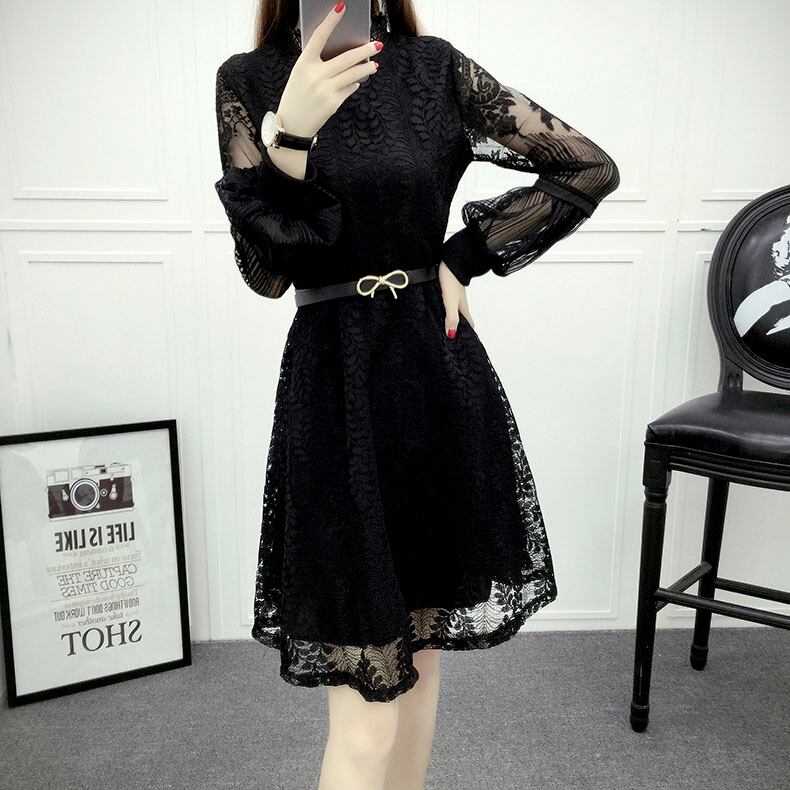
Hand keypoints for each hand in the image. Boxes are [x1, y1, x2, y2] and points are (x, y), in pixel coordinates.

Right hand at [277, 2, 382, 136]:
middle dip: (365, 50)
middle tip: (377, 44)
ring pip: (353, 74)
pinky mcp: (333, 103)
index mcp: (303, 63)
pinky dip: (354, 84)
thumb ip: (318, 65)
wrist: (292, 126)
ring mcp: (325, 89)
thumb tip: (344, 58)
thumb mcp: (301, 76)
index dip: (330, 21)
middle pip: (346, 57)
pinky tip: (356, 82)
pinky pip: (349, 89)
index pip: (319, 36)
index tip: (341, 6)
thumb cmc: (297, 97)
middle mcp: (315, 75)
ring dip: (366, 68)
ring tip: (375, 64)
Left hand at [438, 261, 475, 338]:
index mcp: (463, 308)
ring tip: (439, 329)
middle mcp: (459, 303)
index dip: (467, 334)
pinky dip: (440, 310)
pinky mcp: (445, 290)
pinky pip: (444, 303)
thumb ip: (451, 317)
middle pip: (460, 319)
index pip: (469, 325)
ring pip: (451, 311)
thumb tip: (451, 334)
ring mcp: (452, 296)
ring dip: (447, 319)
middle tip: (447, 340)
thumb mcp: (450, 301)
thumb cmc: (451, 279)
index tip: (462, 345)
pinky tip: (433, 311)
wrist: (450, 259)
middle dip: (455, 329)